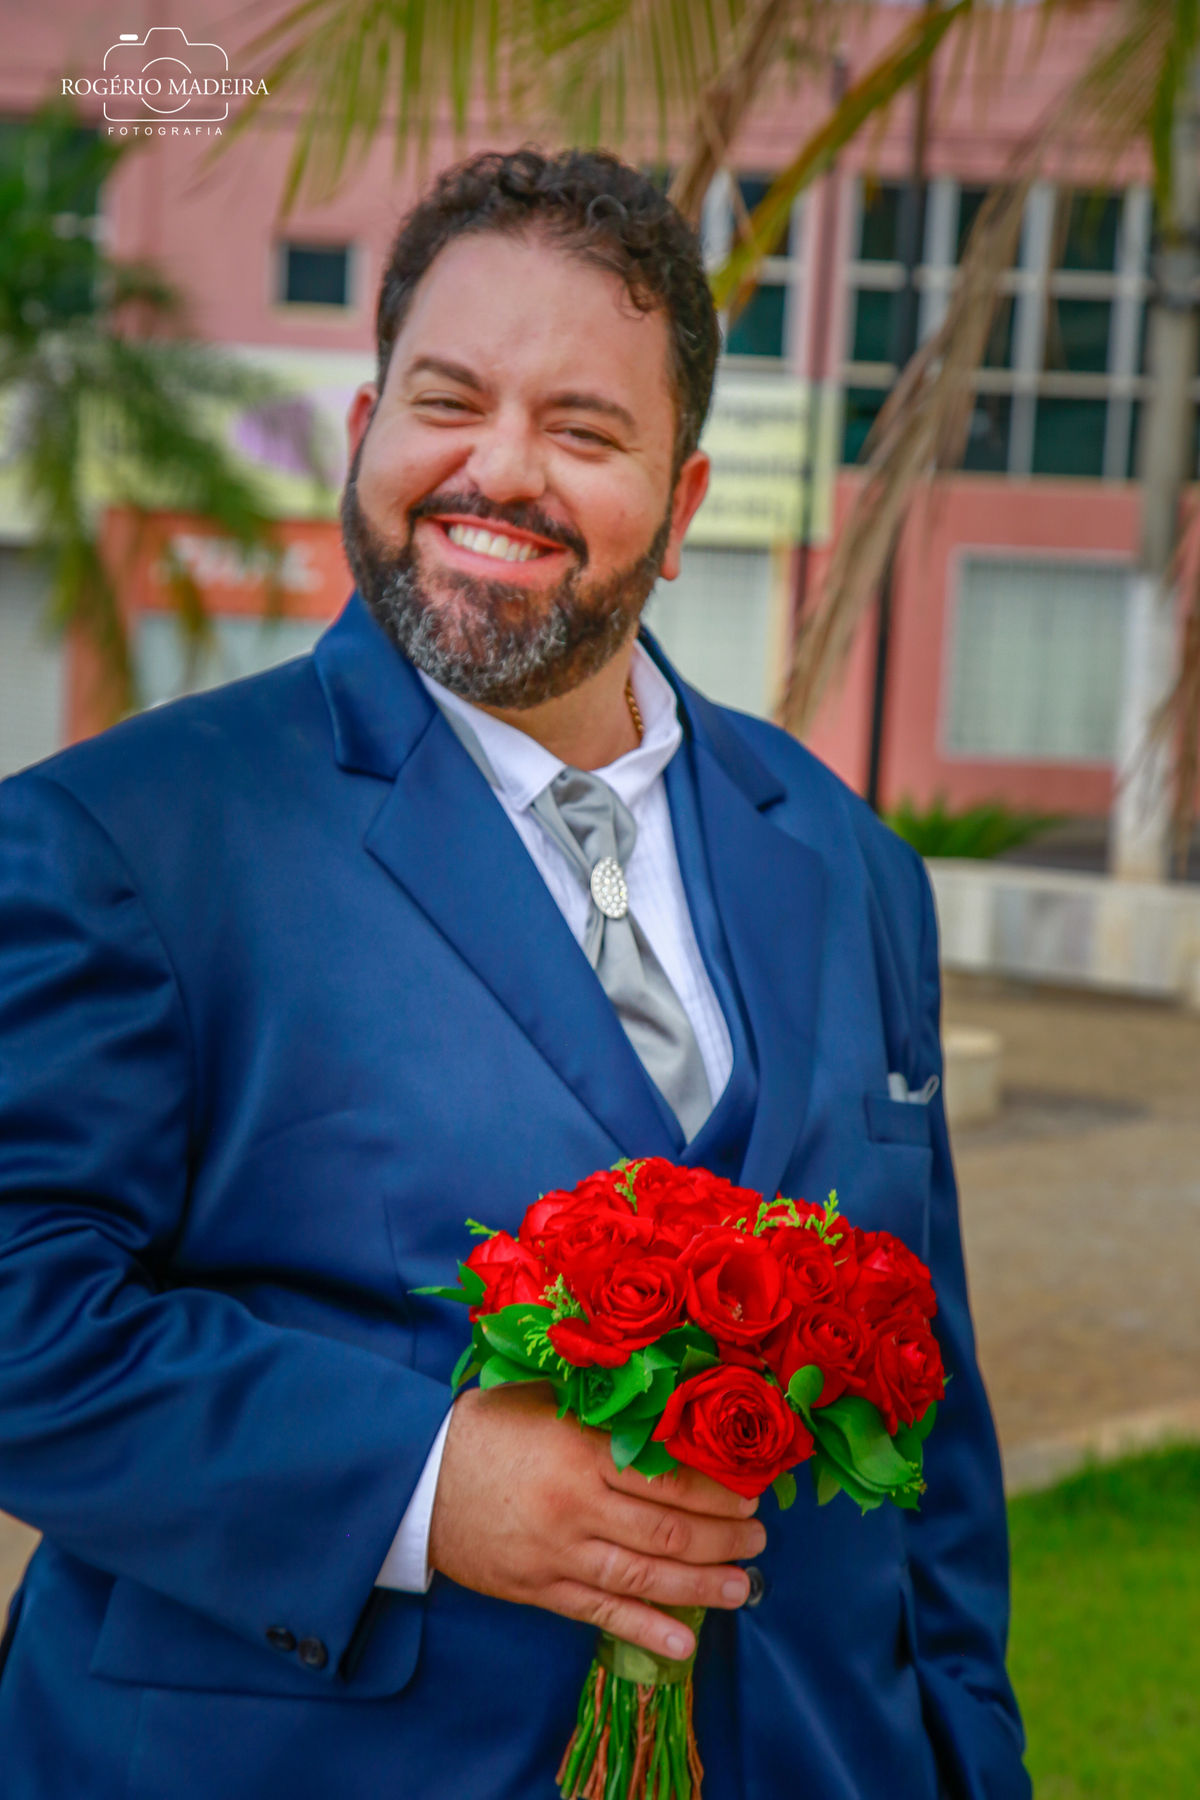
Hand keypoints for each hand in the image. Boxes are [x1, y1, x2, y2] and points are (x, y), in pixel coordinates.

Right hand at [428, 1382, 766, 1661]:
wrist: (417, 1477)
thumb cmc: (488, 1428)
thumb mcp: (548, 1400)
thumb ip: (604, 1409)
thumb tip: (670, 1405)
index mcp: (581, 1448)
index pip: (667, 1475)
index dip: (715, 1489)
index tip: (749, 1492)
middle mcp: (577, 1503)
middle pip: (666, 1529)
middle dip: (722, 1537)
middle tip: (758, 1537)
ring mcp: (559, 1552)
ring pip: (643, 1575)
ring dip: (701, 1584)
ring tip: (743, 1586)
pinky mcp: (540, 1588)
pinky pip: (602, 1613)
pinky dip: (647, 1628)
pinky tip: (685, 1642)